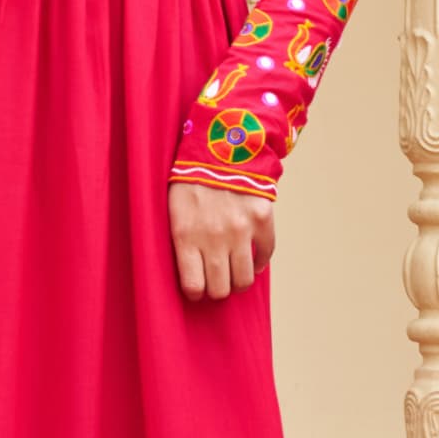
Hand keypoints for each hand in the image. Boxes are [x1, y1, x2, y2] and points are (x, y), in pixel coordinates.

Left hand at [170, 175, 275, 300]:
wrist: (221, 146)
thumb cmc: (189, 179)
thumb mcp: (173, 209)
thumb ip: (181, 240)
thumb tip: (189, 270)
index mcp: (186, 236)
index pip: (193, 286)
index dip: (195, 291)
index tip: (196, 286)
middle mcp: (214, 238)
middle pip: (220, 288)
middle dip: (216, 289)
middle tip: (215, 281)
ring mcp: (241, 230)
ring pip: (243, 279)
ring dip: (238, 282)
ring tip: (233, 274)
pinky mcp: (262, 220)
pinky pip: (265, 255)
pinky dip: (258, 263)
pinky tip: (251, 261)